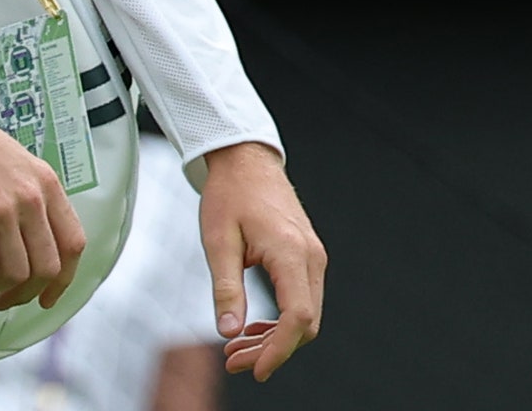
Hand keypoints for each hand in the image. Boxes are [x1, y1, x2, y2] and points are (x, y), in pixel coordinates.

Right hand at [0, 51, 85, 309]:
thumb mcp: (11, 161)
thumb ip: (27, 196)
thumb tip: (27, 240)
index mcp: (44, 182)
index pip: (73, 244)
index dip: (63, 280)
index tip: (46, 296)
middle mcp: (31, 196)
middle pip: (47, 268)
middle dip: (24, 294)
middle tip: (2, 299)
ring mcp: (4, 208)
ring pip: (15, 276)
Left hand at [198, 141, 325, 381]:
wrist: (245, 159)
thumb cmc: (229, 194)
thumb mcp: (217, 239)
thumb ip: (225, 287)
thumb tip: (229, 333)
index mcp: (291, 252)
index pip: (297, 318)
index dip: (278, 351)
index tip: (255, 371)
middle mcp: (311, 258)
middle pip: (304, 324)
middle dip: (271, 350)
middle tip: (233, 361)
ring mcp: (314, 257)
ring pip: (305, 315)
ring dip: (275, 338)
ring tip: (237, 349)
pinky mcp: (308, 257)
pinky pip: (302, 299)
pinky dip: (281, 320)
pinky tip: (253, 328)